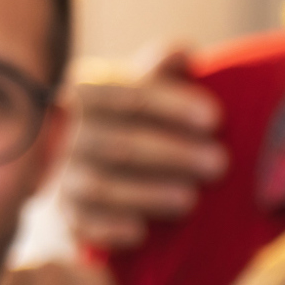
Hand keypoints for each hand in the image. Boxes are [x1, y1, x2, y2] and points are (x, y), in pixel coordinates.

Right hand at [63, 44, 226, 249]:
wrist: (90, 176)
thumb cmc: (133, 124)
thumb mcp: (146, 93)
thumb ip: (164, 73)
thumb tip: (185, 51)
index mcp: (88, 93)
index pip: (127, 95)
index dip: (171, 104)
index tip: (216, 118)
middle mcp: (70, 134)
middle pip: (118, 143)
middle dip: (172, 153)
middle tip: (219, 163)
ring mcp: (65, 177)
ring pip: (99, 185)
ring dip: (147, 192)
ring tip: (190, 199)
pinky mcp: (68, 217)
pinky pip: (83, 224)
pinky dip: (109, 228)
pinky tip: (140, 232)